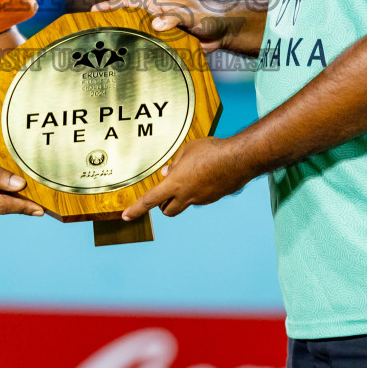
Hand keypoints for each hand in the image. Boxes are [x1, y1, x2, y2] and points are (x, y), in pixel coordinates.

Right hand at [92, 0, 240, 53]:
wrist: (222, 33)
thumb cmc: (206, 18)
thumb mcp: (191, 16)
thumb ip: (175, 18)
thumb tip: (156, 24)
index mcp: (157, 5)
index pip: (129, 3)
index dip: (111, 6)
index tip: (94, 10)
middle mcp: (154, 18)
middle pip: (128, 20)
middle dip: (110, 25)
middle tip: (91, 34)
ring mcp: (158, 32)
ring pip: (136, 36)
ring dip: (122, 43)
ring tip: (102, 54)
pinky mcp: (164, 46)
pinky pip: (147, 50)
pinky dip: (136, 57)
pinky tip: (127, 68)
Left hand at [121, 137, 252, 219]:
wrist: (240, 159)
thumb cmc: (212, 151)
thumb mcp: (187, 151)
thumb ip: (175, 164)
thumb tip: (167, 172)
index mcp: (176, 184)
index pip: (150, 200)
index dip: (136, 209)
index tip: (126, 216)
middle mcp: (187, 196)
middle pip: (167, 210)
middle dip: (163, 205)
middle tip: (167, 191)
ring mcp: (201, 199)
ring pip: (185, 203)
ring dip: (182, 194)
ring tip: (193, 173)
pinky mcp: (213, 198)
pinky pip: (199, 197)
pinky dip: (198, 189)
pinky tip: (208, 174)